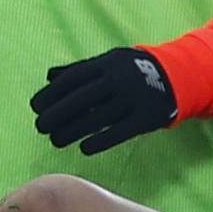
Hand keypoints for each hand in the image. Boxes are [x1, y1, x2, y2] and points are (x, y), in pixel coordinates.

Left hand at [31, 47, 176, 154]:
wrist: (177, 76)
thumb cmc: (132, 70)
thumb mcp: (110, 63)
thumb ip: (81, 70)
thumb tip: (49, 76)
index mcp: (108, 63)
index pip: (73, 79)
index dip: (51, 93)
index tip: (35, 107)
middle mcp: (120, 79)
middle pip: (82, 99)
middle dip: (57, 114)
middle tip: (40, 126)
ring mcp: (134, 98)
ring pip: (97, 118)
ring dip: (72, 131)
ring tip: (55, 141)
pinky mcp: (147, 117)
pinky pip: (119, 132)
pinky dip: (100, 141)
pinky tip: (83, 148)